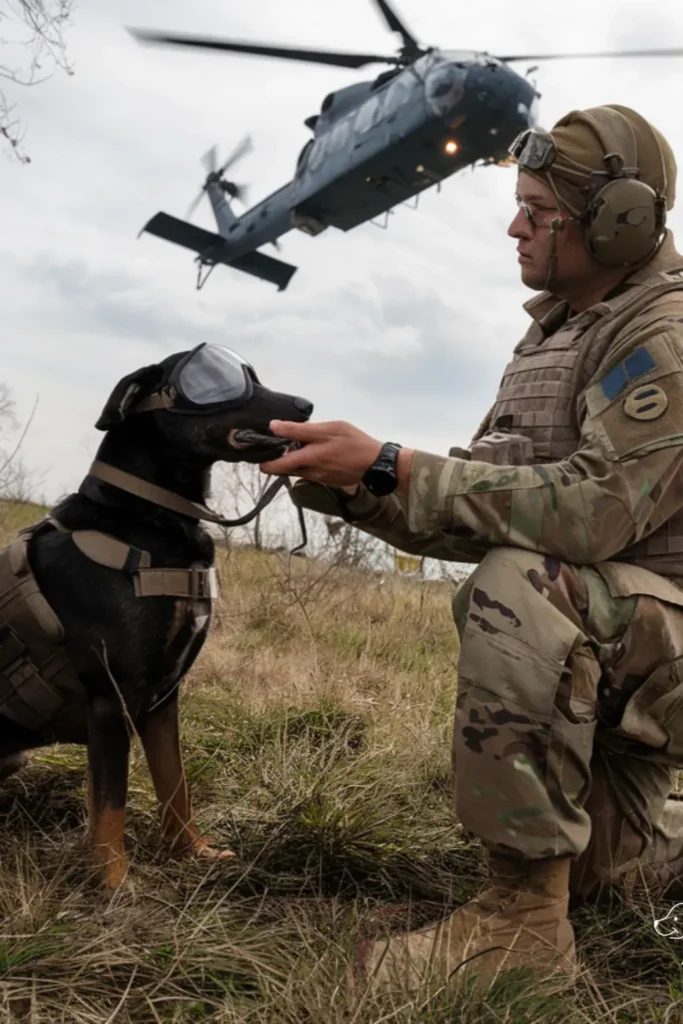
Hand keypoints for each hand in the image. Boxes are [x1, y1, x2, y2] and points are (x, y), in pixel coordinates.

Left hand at [259, 420, 382, 486]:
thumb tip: (275, 427)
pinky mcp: (325, 481)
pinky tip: (313, 451)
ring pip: (295, 470)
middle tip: (273, 445)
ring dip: (290, 460)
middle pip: (281, 470)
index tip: (255, 449)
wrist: (376, 464)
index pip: (274, 465)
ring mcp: (317, 478)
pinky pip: (307, 472)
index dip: (261, 459)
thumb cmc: (354, 442)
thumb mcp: (329, 428)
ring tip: (295, 444)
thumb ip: (300, 430)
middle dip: (274, 460)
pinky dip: (304, 463)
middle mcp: (309, 472)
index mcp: (308, 459)